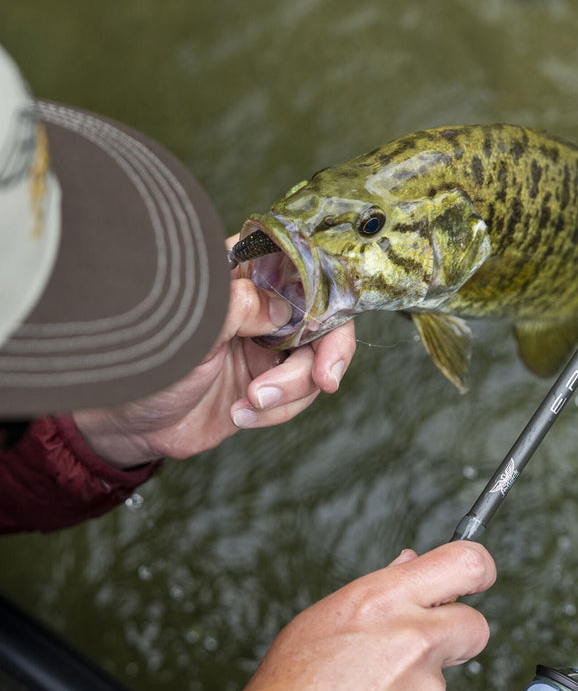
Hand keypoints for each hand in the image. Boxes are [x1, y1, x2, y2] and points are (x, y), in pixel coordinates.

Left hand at [72, 235, 355, 467]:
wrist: (133, 425)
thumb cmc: (147, 364)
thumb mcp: (192, 330)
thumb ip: (238, 306)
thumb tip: (284, 307)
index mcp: (243, 276)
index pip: (303, 265)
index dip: (327, 290)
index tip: (330, 323)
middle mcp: (263, 307)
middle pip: (323, 318)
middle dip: (327, 353)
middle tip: (323, 379)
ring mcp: (268, 347)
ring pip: (314, 363)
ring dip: (290, 390)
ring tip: (251, 401)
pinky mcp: (269, 384)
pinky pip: (298, 397)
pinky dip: (277, 410)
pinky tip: (242, 413)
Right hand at [214, 541, 496, 690]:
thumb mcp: (321, 620)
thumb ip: (378, 588)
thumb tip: (410, 564)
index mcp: (383, 602)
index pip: (467, 563)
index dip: (476, 567)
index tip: (473, 574)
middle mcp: (413, 641)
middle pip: (474, 624)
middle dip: (454, 630)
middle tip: (418, 641)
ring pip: (444, 675)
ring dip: (418, 680)